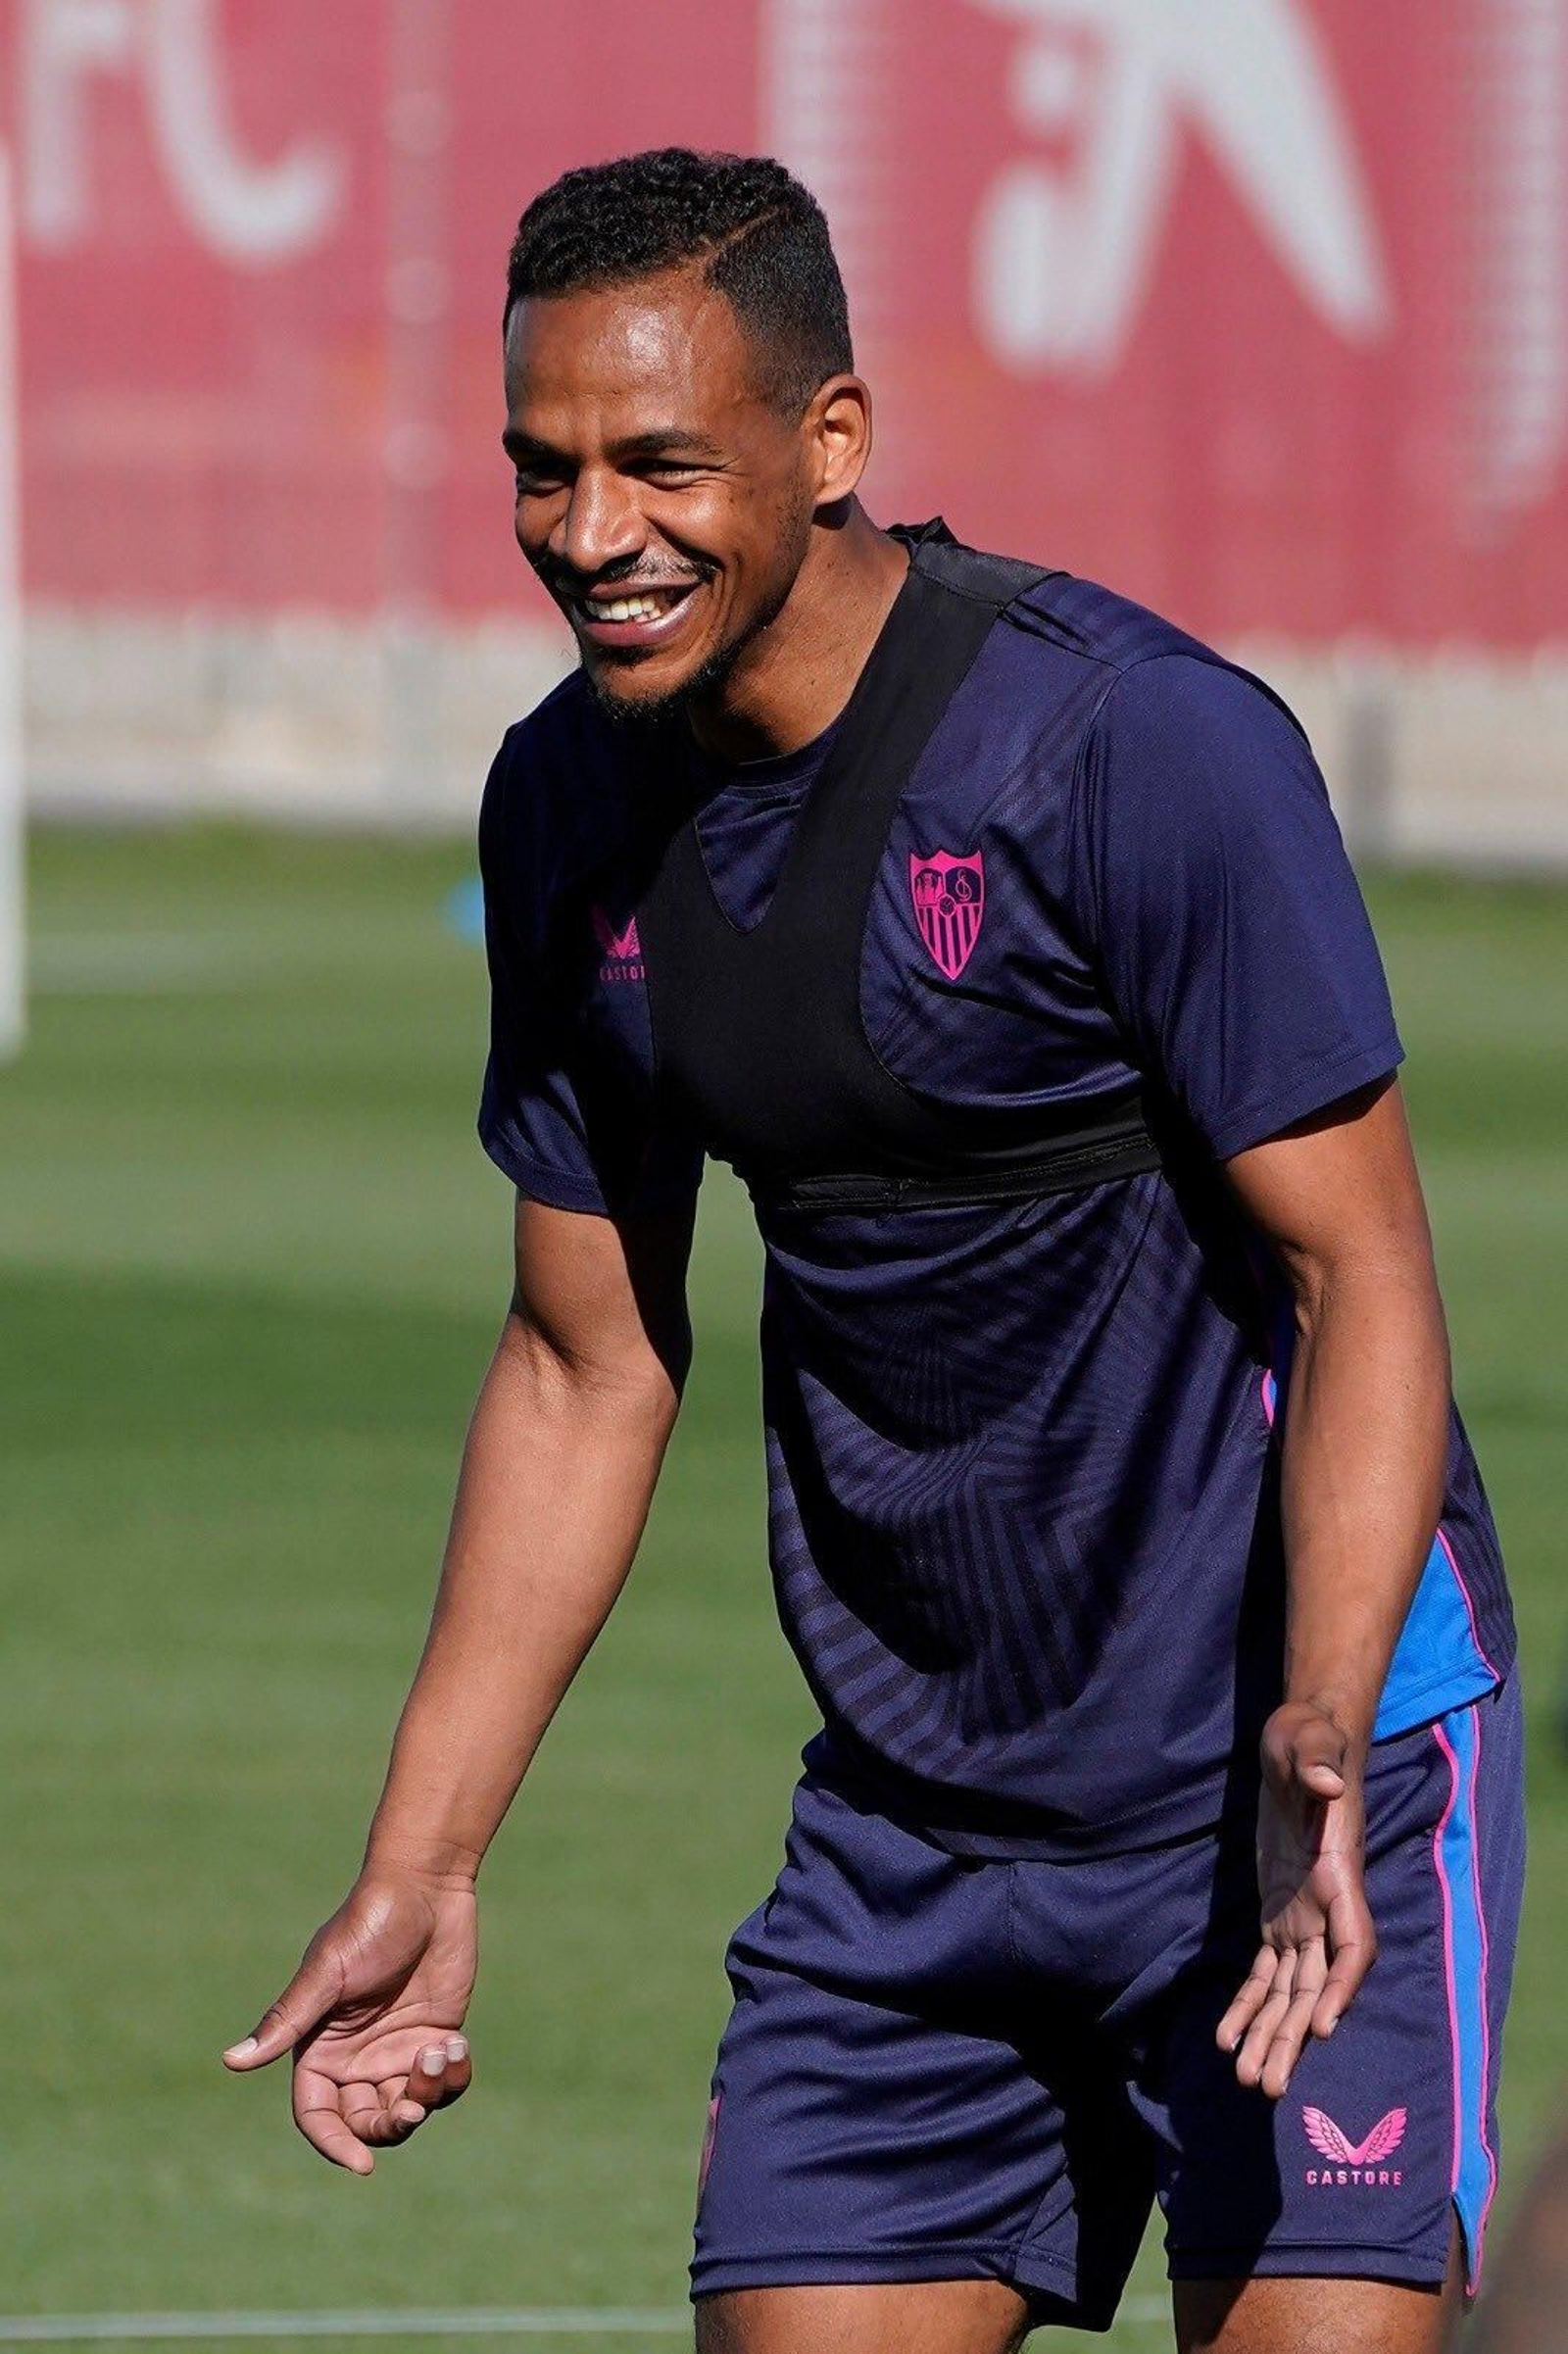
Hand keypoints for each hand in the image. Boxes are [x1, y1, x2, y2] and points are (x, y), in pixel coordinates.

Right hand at [222, 1866, 477, 2172]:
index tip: (362, 2164)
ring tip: (441, 2051)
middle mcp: (355, 2056)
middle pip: (365, 2122)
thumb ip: (287, 2020)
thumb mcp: (327, 1973)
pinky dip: (452, 2076)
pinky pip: (444, 2082)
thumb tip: (232, 2061)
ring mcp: (397, 2049)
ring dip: (427, 2095)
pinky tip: (456, 2045)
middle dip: (389, 2126)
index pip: (317, 2115)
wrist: (426, 1884)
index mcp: (318, 2046)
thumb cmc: (369, 1922)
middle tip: (412, 2107)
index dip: (334, 2144)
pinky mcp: (434, 2036)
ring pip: (407, 2107)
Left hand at [1216, 1704, 1376, 2099]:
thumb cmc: (1310, 1740)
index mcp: (1340, 1875)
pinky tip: (1228, 2039)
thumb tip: (1325, 1784)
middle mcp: (1327, 1906)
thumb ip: (1318, 1764)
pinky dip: (1249, 2005)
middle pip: (1316, 1987)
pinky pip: (1265, 1970)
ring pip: (1290, 1991)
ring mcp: (1303, 1914)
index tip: (1321, 2027)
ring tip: (1249, 2082)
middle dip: (1293, 2037)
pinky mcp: (1279, 1912)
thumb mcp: (1309, 1743)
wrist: (1303, 1739)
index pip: (1352, 1946)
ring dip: (1271, 2036)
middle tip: (1267, 2086)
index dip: (1340, 1987)